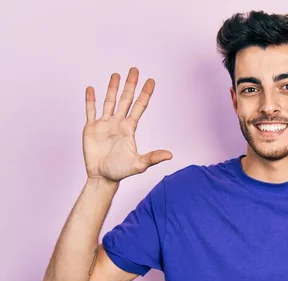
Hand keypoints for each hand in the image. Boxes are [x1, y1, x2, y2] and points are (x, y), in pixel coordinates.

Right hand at [83, 67, 171, 182]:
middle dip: (130, 85)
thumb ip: (153, 157)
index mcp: (129, 128)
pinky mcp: (91, 128)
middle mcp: (118, 123)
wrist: (102, 177)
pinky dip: (90, 100)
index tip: (151, 80)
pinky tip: (91, 89)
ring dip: (112, 88)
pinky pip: (90, 110)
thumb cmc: (120, 171)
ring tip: (116, 74)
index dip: (145, 93)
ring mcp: (104, 124)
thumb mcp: (139, 164)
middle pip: (125, 99)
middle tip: (134, 69)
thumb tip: (170, 155)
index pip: (139, 106)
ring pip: (109, 101)